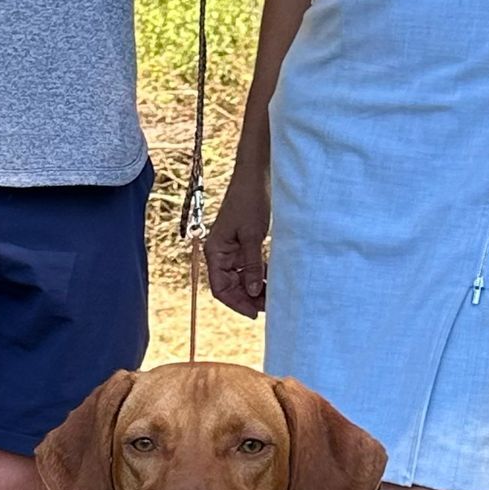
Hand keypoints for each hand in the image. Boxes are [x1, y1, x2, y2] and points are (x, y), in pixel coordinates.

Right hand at [205, 171, 270, 318]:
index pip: (220, 289)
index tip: (254, 313)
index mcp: (215, 252)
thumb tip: (253, 292)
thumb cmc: (250, 200)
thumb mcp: (252, 235)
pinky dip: (260, 276)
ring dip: (255, 289)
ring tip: (273, 295)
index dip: (236, 304)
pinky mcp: (243, 245)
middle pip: (231, 287)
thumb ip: (251, 265)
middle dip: (248, 298)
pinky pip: (249, 269)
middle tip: (269, 306)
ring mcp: (231, 250)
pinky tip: (273, 280)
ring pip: (241, 280)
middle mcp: (220, 254)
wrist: (255, 175)